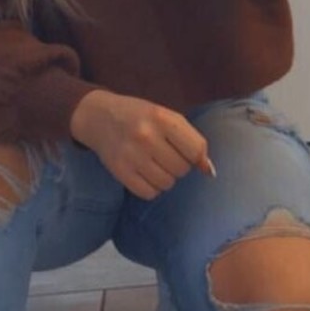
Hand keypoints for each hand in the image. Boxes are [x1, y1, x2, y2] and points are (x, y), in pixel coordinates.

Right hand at [69, 89, 212, 199]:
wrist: (100, 117)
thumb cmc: (140, 117)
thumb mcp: (167, 118)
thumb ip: (191, 140)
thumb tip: (209, 171)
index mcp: (162, 118)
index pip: (196, 150)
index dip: (195, 155)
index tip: (185, 151)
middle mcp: (146, 136)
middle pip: (182, 169)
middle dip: (178, 165)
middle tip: (165, 154)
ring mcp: (132, 155)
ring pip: (167, 183)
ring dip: (165, 177)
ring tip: (154, 163)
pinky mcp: (120, 171)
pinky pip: (149, 193)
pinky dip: (151, 187)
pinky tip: (144, 173)